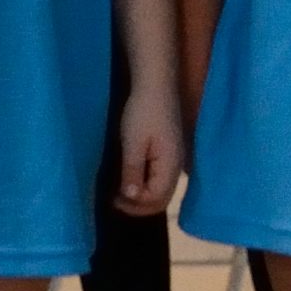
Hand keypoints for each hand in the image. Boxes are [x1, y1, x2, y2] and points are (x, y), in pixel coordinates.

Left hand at [112, 86, 186, 221]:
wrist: (155, 85)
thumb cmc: (142, 112)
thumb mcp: (133, 143)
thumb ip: (133, 171)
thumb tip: (131, 197)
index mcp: (170, 166)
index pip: (155, 198)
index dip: (134, 205)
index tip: (113, 200)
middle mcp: (177, 167)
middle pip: (162, 199)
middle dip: (139, 206)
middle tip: (115, 202)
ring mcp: (175, 160)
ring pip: (162, 190)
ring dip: (143, 197)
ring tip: (120, 195)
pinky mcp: (170, 153)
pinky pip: (160, 179)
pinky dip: (147, 186)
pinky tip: (133, 180)